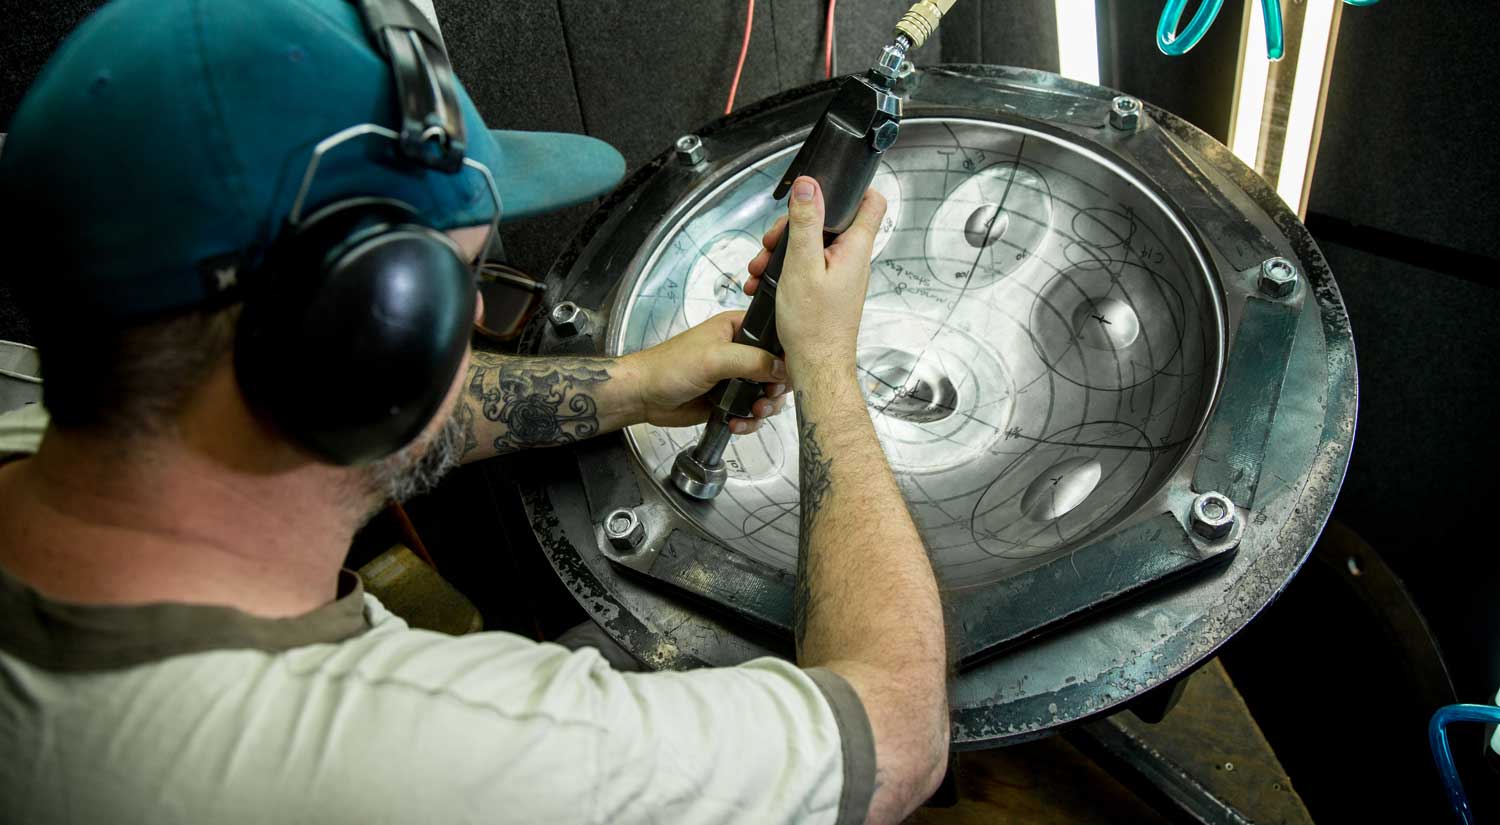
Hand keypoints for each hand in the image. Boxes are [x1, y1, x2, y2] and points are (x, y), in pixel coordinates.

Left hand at [621, 312, 790, 432]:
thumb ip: (752, 361)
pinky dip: (749, 421)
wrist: (645, 396)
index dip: (786, 355)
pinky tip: (735, 423)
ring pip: (768, 394)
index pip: (776, 336)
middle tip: (765, 398)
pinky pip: (752, 412)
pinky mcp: (730, 399)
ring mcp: (736, 377)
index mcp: (738, 328)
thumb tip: (783, 369)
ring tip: (751, 413)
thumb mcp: (714, 358)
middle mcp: (741, 351)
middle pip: (778, 369)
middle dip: (776, 388)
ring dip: (764, 408)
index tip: (786, 374)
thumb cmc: (669, 366)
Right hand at [745, 177, 885, 384]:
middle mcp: (853, 259)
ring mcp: (841, 275)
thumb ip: (806, 223)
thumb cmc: (814, 327)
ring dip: (783, 251)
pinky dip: (786, 270)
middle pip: (829, 222)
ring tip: (761, 268)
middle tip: (773, 242)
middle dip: (794, 226)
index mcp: (855, 248)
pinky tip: (766, 282)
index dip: (850, 189)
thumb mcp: (801, 266)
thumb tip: (809, 186)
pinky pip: (808, 267)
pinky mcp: (828, 289)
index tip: (823, 189)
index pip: (870, 202)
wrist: (816, 367)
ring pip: (813, 246)